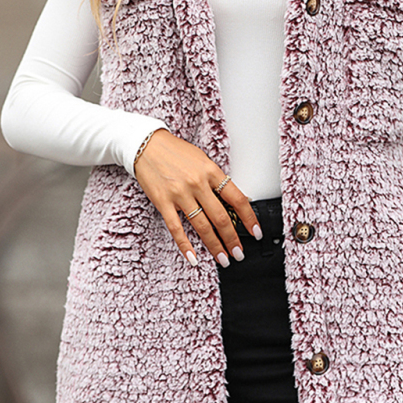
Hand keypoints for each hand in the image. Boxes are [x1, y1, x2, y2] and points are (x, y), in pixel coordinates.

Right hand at [134, 129, 261, 266]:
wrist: (146, 144)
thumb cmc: (175, 151)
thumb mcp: (202, 160)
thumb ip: (216, 180)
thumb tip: (233, 200)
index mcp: (211, 171)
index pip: (237, 199)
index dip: (249, 218)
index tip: (255, 231)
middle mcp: (197, 183)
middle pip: (221, 217)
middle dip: (232, 239)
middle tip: (239, 253)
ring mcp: (180, 194)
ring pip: (202, 226)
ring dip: (214, 246)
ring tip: (223, 258)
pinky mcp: (163, 202)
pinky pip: (176, 228)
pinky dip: (185, 245)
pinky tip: (193, 257)